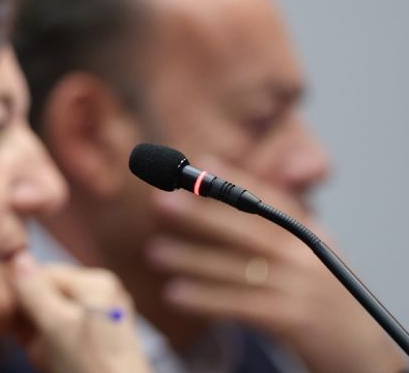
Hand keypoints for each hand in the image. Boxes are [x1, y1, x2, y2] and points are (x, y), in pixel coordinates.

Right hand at [11, 252, 152, 372]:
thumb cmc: (91, 369)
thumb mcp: (56, 327)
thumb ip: (35, 291)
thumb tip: (18, 257)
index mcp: (97, 282)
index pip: (43, 273)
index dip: (23, 296)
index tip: (13, 321)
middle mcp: (103, 294)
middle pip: (47, 296)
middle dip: (34, 323)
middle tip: (37, 346)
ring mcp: (102, 316)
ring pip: (50, 319)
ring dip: (41, 341)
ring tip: (50, 359)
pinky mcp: (98, 339)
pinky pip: (62, 335)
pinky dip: (52, 350)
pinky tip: (56, 363)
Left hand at [145, 159, 405, 372]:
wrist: (362, 353)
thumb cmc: (326, 303)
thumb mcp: (310, 259)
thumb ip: (276, 233)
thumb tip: (226, 202)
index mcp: (308, 235)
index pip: (269, 200)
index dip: (233, 179)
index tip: (200, 162)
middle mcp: (306, 256)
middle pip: (248, 228)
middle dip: (202, 213)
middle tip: (161, 202)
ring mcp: (301, 287)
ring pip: (237, 268)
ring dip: (192, 259)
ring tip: (154, 252)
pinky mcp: (293, 320)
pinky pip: (240, 305)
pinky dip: (205, 299)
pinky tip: (175, 294)